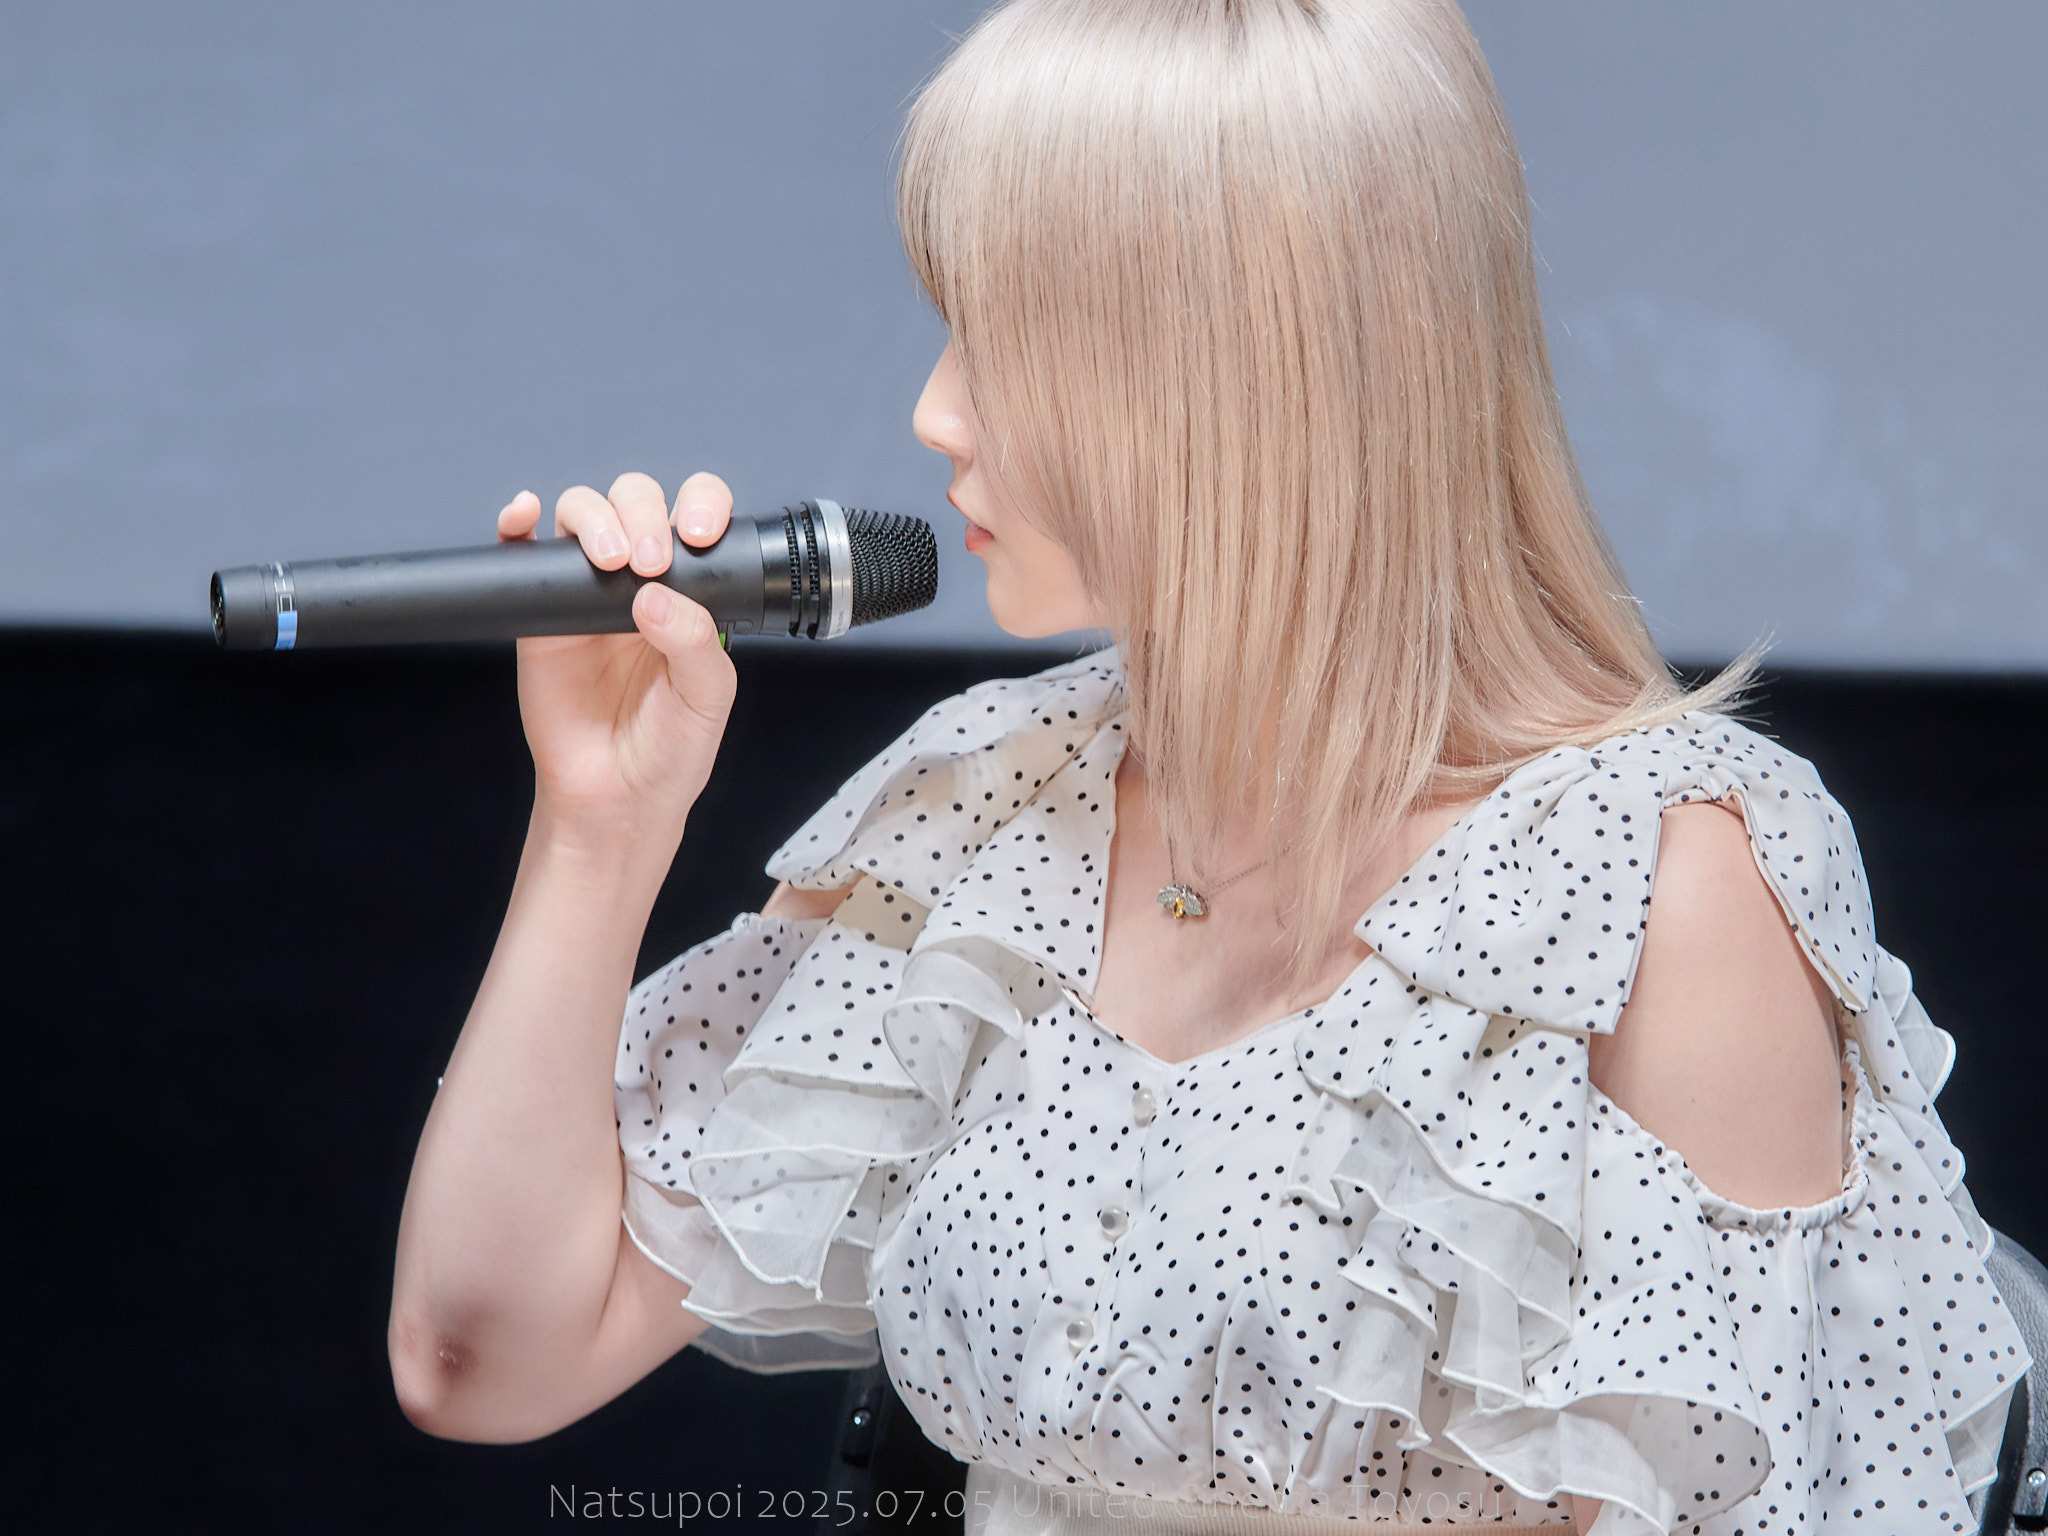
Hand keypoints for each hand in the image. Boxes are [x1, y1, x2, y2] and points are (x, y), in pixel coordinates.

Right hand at [494, 471, 736, 846]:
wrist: (614, 798)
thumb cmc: (669, 750)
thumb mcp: (707, 697)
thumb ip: (694, 641)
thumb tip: (654, 595)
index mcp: (691, 592)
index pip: (697, 519)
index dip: (701, 506)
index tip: (700, 535)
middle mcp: (640, 581)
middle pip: (634, 502)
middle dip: (642, 514)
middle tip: (647, 562)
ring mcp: (586, 593)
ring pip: (582, 515)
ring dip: (593, 519)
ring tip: (609, 560)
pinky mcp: (539, 614)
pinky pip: (522, 555)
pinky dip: (517, 525)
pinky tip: (524, 517)